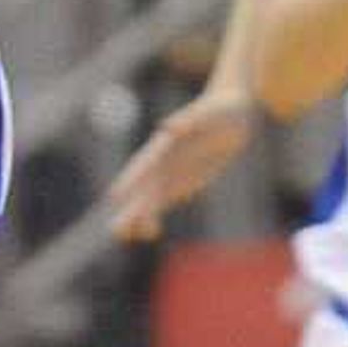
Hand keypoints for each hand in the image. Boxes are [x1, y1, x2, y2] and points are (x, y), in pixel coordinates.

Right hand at [107, 88, 259, 239]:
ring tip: (122, 235)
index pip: (147, 163)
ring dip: (137, 216)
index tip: (116, 194)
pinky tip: (149, 232)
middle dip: (132, 207)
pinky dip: (155, 216)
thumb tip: (169, 127)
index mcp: (167, 143)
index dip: (133, 178)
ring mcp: (170, 174)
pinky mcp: (180, 184)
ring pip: (150, 198)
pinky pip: (164, 202)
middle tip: (116, 229)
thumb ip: (189, 120)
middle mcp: (163, 161)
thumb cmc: (220, 111)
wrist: (231, 117)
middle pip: (144, 188)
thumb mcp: (210, 114)